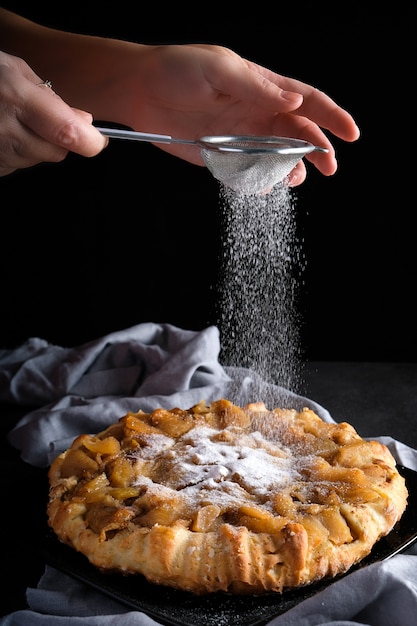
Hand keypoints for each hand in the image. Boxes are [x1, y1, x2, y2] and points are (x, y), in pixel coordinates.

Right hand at [0, 51, 107, 176]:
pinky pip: (15, 166)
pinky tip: (0, 132)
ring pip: (35, 160)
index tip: (98, 138)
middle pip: (56, 153)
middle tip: (42, 118)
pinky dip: (15, 152)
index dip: (90, 141)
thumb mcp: (13, 69)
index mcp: (16, 99)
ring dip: (34, 145)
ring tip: (10, 120)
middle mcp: (4, 131)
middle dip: (59, 139)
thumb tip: (84, 121)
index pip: (68, 134)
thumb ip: (51, 98)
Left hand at [110, 44, 359, 185]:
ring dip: (290, 171)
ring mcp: (241, 138)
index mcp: (262, 88)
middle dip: (318, 150)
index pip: (307, 101)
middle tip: (329, 168)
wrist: (138, 91)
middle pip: (298, 134)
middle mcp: (256, 114)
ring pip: (277, 159)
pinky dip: (260, 184)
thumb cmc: (177, 70)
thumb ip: (257, 87)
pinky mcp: (221, 158)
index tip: (350, 134)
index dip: (331, 117)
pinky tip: (264, 188)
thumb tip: (296, 101)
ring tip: (293, 180)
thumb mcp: (219, 70)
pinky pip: (248, 174)